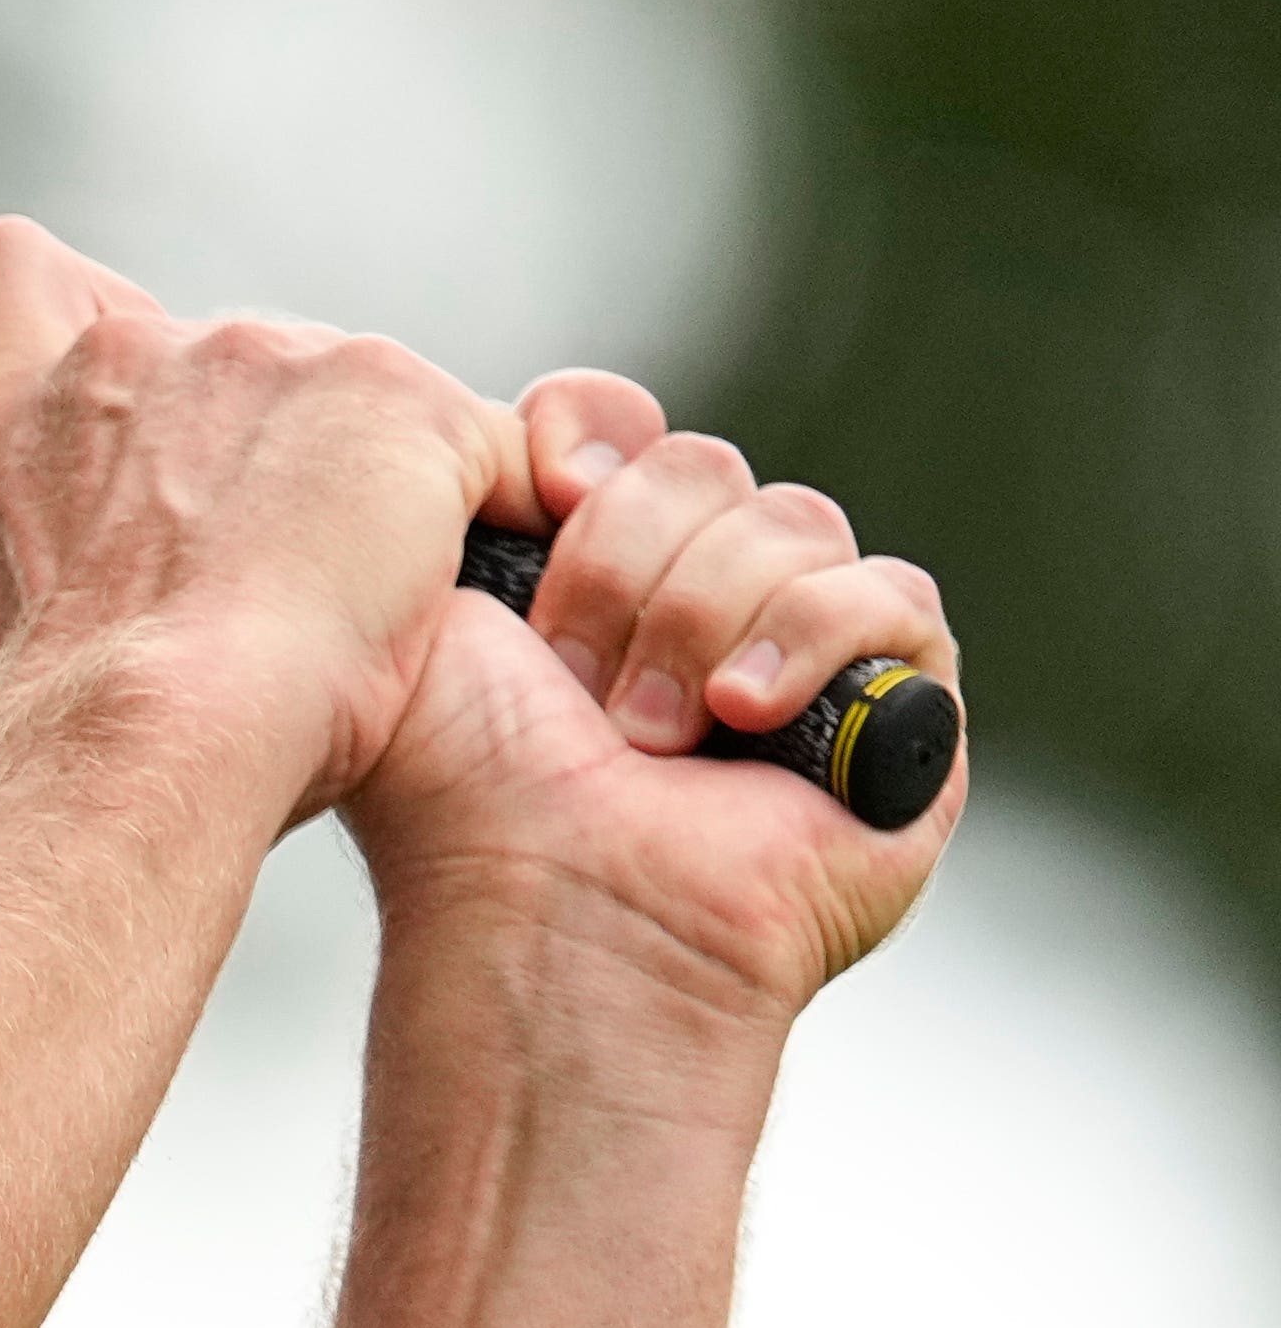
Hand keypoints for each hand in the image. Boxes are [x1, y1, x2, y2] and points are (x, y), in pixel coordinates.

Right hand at [0, 220, 531, 816]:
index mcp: (16, 419)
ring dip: (366, 490)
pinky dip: (484, 515)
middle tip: (273, 577)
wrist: (146, 734)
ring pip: (357, 404)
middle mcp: (132, 357)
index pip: (17, 275)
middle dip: (269, 454)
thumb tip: (78, 589)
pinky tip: (456, 600)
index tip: (121, 382)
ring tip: (352, 613)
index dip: (74, 309)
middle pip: (230, 360)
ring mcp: (265, 360)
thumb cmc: (71, 727)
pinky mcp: (393, 395)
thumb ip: (42, 555)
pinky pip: (482, 448)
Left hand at [343, 371, 963, 1016]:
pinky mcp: (904, 702)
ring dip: (696, 621)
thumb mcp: (424, 611)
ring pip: (792, 520)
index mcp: (580, 566)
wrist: (541, 903)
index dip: (586, 440)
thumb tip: (553, 435)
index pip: (619, 424)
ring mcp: (804, 648)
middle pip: (703, 465)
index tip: (544, 498)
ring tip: (643, 733)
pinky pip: (890, 594)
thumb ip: (474, 489)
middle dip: (622, 565)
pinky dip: (805, 639)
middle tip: (570, 679)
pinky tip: (739, 715)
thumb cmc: (463, 784)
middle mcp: (695, 599)